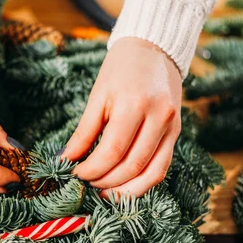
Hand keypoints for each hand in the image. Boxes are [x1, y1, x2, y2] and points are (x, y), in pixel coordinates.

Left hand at [59, 37, 181, 196]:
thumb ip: (84, 131)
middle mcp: (159, 118)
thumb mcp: (98, 95)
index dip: (90, 169)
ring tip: (102, 193)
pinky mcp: (176, 133)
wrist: (154, 49)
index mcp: (135, 105)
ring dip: (124, 190)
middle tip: (85, 184)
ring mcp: (172, 127)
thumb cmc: (120, 70)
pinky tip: (123, 188)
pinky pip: (162, 168)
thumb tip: (66, 158)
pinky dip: (142, 184)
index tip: (73, 173)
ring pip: (150, 173)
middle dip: (104, 182)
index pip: (111, 152)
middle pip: (131, 166)